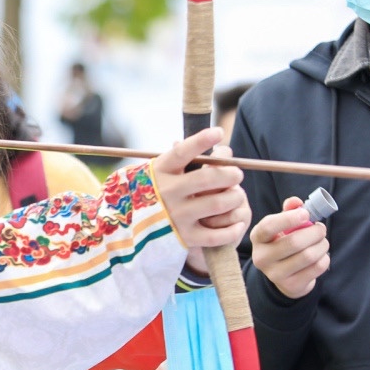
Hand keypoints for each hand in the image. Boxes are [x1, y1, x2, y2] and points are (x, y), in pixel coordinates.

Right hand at [151, 128, 250, 249]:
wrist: (130, 227)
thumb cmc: (156, 191)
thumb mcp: (163, 170)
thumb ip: (190, 158)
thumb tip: (225, 150)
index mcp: (161, 172)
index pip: (182, 152)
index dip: (201, 140)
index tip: (219, 132)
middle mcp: (167, 193)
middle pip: (208, 178)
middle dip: (230, 174)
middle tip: (237, 174)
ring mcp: (177, 216)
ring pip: (218, 203)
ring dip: (235, 197)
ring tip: (237, 195)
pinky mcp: (185, 237)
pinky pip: (217, 235)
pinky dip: (233, 228)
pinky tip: (238, 222)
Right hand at [251, 195, 330, 298]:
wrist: (284, 276)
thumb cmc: (284, 243)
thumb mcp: (282, 226)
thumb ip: (289, 210)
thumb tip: (296, 202)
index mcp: (258, 238)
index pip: (269, 227)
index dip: (288, 219)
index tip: (306, 214)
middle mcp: (262, 258)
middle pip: (294, 242)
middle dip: (315, 232)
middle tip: (321, 229)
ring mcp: (275, 274)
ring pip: (308, 256)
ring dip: (322, 245)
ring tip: (323, 242)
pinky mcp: (291, 285)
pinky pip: (316, 268)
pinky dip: (324, 258)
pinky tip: (321, 256)